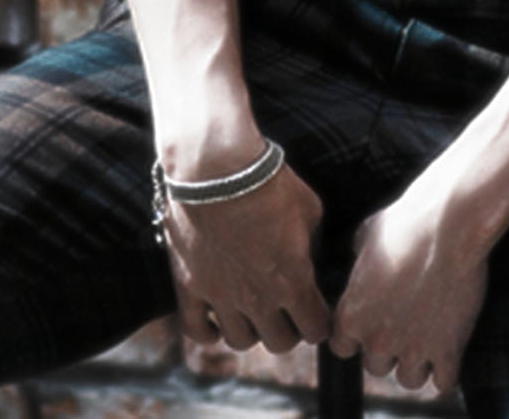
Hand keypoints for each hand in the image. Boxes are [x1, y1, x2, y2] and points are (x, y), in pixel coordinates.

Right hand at [162, 161, 330, 354]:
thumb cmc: (267, 181)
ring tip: (250, 309)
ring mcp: (221, 296)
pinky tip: (216, 319)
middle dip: (288, 328)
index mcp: (292, 281)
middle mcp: (258, 298)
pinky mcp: (189, 285)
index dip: (319, 321)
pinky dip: (208, 331)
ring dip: (250, 329)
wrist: (214, 166)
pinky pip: (196, 330)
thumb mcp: (309, 208)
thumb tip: (309, 257)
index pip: (316, 329)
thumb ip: (311, 243)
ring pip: (241, 341)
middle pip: (279, 342)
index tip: (316, 310)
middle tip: (285, 308)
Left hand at [329, 164, 490, 392]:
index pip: (342, 347)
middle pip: (376, 366)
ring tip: (426, 338)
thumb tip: (361, 265)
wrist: (448, 223)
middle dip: (388, 348)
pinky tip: (447, 350)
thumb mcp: (368, 235)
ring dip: (417, 362)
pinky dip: (445, 371)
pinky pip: (443, 383)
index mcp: (352, 313)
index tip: (370, 323)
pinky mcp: (448, 350)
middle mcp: (378, 338)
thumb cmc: (406, 221)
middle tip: (403, 325)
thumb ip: (360, 263)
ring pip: (409, 379)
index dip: (355, 337)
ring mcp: (413, 348)